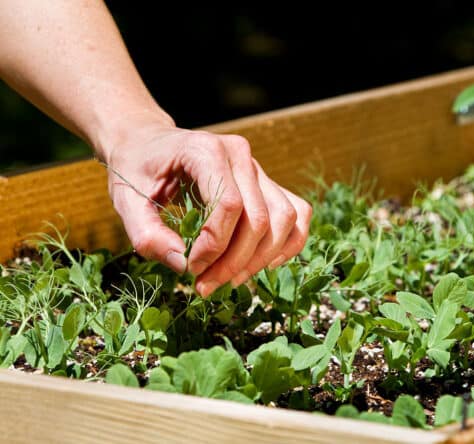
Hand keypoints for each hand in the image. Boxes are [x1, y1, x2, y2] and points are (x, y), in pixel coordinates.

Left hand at [106, 123, 311, 296]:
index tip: (191, 268)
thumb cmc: (135, 169)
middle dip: (235, 261)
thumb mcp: (125, 201)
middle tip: (205, 285)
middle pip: (259, 217)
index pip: (229, 204)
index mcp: (205, 150)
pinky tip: (266, 265)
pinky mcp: (267, 183)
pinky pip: (297, 213)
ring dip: (261, 259)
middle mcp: (240, 155)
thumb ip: (148, 236)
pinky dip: (289, 243)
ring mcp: (258, 168)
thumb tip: (183, 266)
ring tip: (230, 279)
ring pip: (283, 219)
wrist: (148, 142)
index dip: (215, 245)